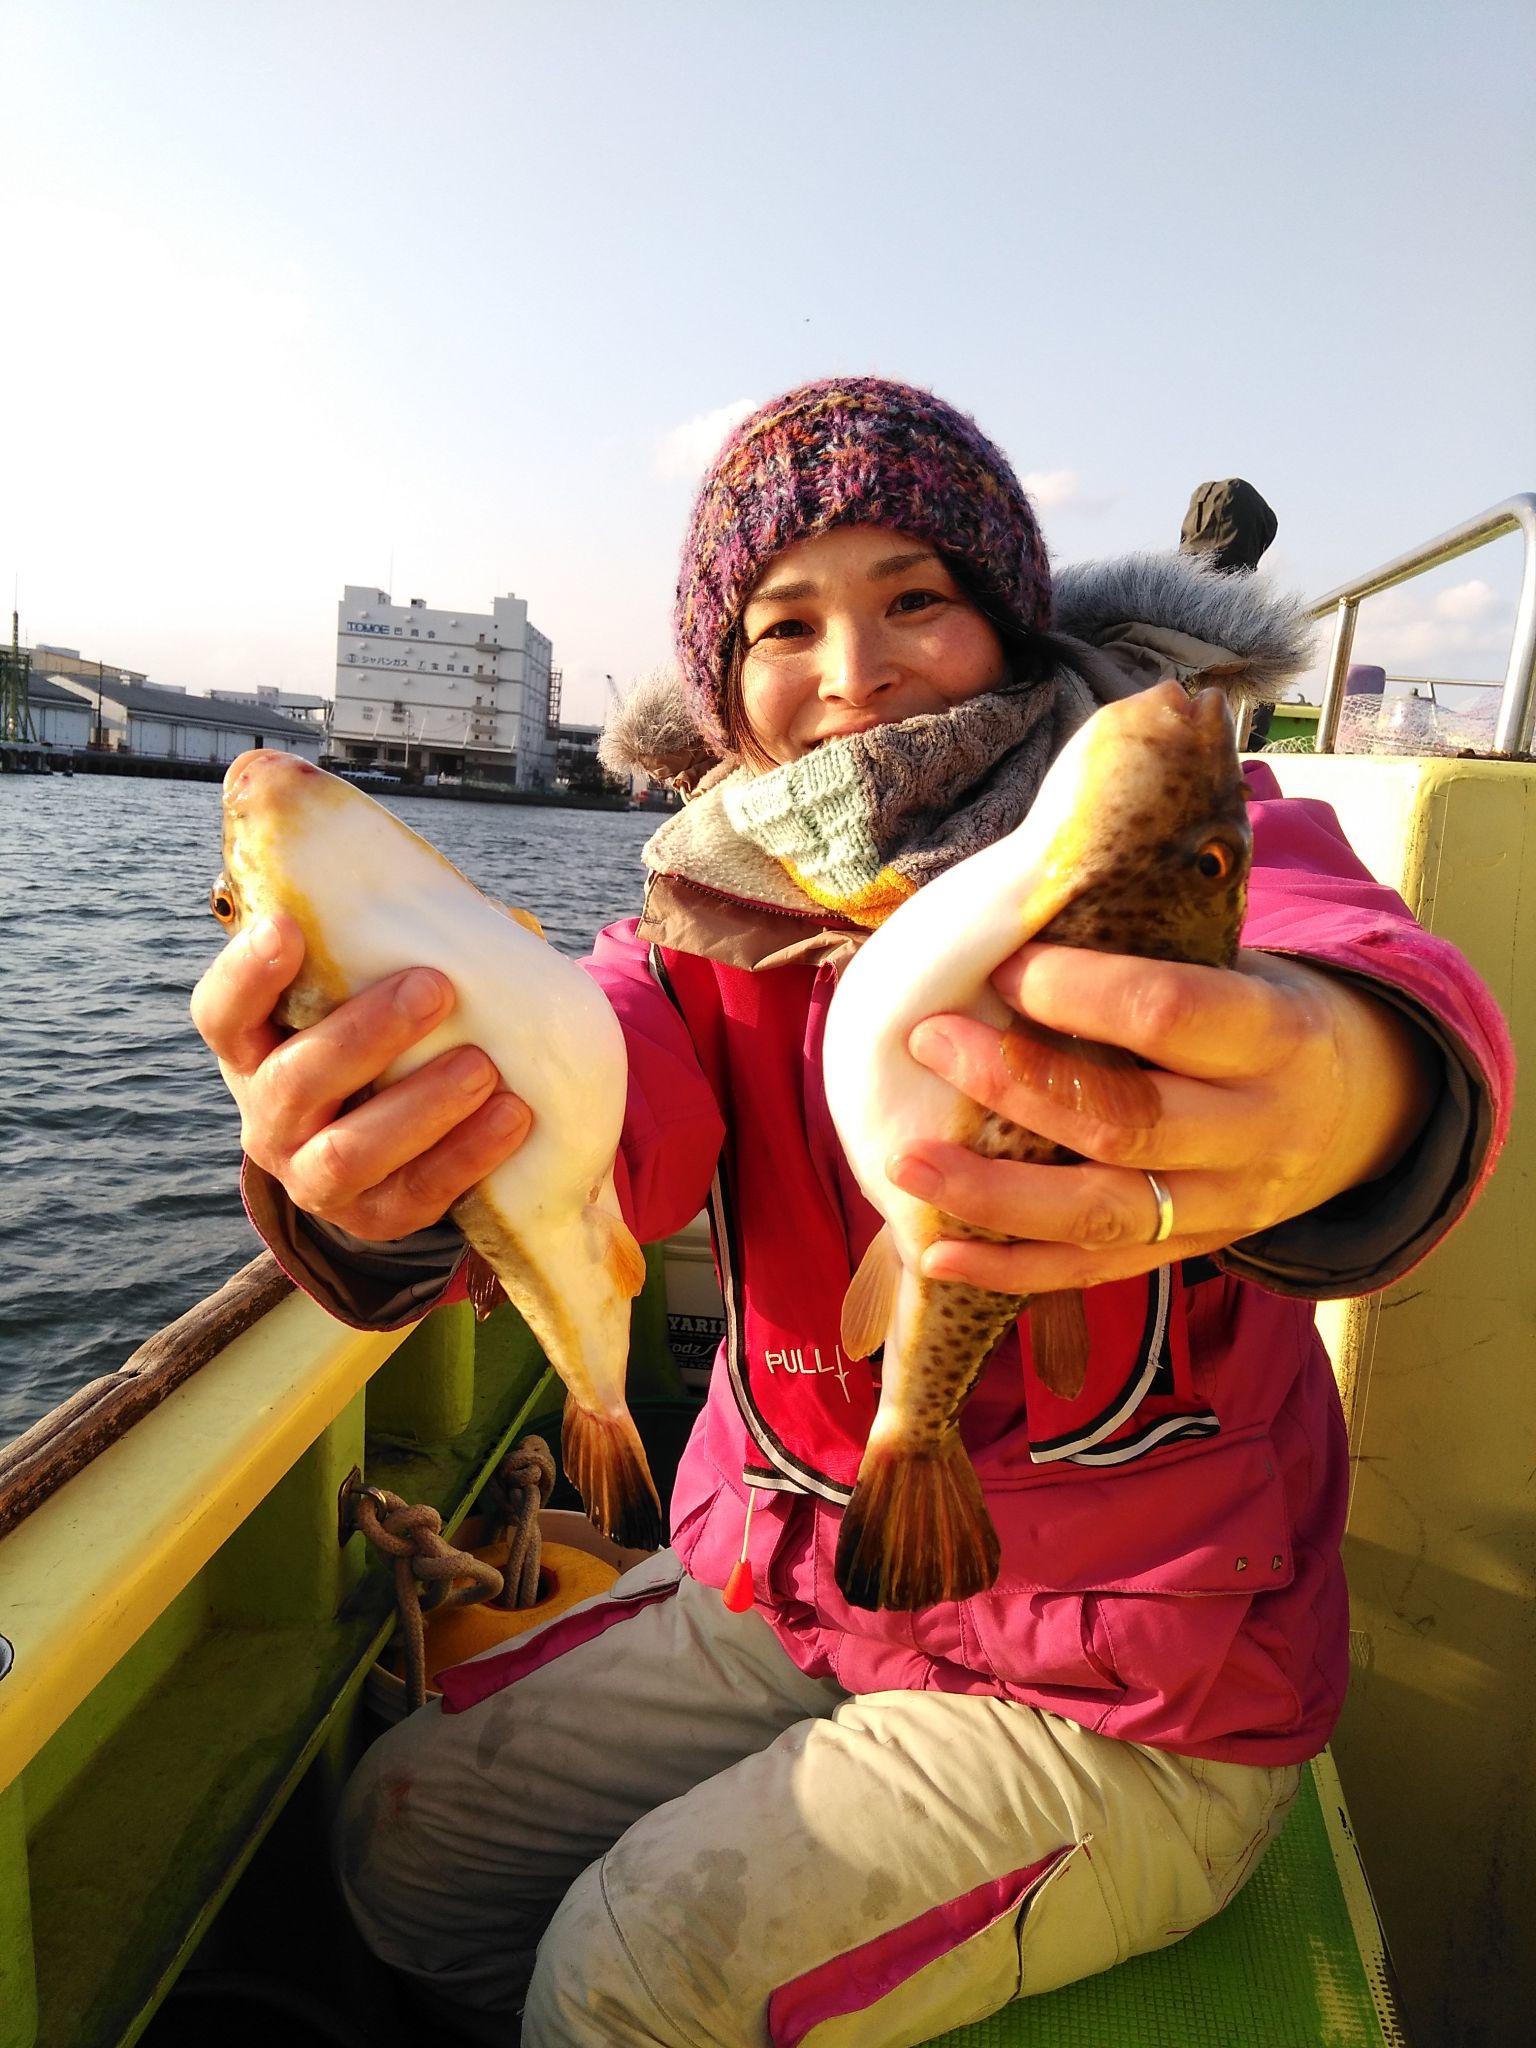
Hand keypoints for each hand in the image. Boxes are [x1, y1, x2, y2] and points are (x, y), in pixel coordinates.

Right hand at [190, 912, 531, 1239]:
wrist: (377, 1157)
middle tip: (434, 988)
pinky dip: (466, 1155)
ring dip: (419, 1106)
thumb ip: (404, 957)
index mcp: (252, 1050)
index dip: (246, 974)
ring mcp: (310, 1175)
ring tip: (481, 1067)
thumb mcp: (364, 1003)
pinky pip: (415, 1194)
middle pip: (295, 1080)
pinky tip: (511, 1115)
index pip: (222, 1013)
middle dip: (366, 1034)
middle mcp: (268, 1117)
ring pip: (349, 1151)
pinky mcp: (370, 1217)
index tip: (288, 928)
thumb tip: (496, 924)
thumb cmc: (379, 1046)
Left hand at [887, 943, 1434, 1292]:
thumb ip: (1149, 950)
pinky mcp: (1189, 1253)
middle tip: (930, 1040)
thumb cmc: (1258, 1013)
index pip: (1171, 1013)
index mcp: (1275, 1035)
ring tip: (907, 1162)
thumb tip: (1015, 898)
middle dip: (1016, 1082)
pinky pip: (1093, 1271)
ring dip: (993, 1193)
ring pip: (1102, 1212)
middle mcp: (1255, 1131)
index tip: (1003, 965)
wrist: (1358, 1109)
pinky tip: (938, 1251)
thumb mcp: (1240, 964)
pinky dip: (1011, 1269)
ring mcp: (1225, 1207)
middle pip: (1127, 1120)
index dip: (1078, 990)